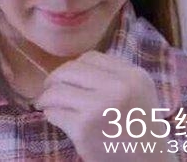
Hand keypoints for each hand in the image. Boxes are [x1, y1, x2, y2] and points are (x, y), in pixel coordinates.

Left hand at [34, 51, 175, 161]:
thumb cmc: (140, 128)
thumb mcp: (137, 92)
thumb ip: (113, 76)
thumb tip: (72, 68)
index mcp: (132, 76)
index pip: (91, 58)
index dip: (75, 66)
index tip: (68, 76)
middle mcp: (118, 88)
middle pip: (70, 70)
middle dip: (54, 78)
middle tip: (48, 88)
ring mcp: (99, 107)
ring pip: (57, 91)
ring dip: (47, 97)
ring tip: (45, 103)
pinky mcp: (84, 128)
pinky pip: (55, 113)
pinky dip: (50, 114)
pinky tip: (55, 118)